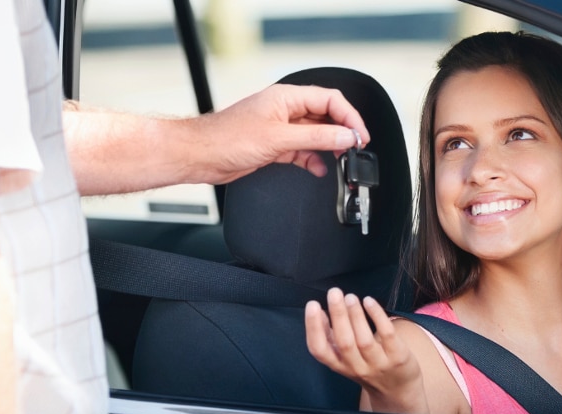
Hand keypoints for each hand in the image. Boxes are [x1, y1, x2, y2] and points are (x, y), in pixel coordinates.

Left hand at [184, 84, 368, 183]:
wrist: (201, 156)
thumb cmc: (227, 138)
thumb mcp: (279, 138)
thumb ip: (315, 138)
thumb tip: (344, 136)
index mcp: (287, 97)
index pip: (330, 100)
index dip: (349, 116)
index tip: (359, 135)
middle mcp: (285, 109)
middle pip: (325, 116)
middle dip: (341, 133)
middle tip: (354, 149)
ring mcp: (280, 128)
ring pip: (314, 135)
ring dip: (328, 148)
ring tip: (340, 161)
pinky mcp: (274, 145)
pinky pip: (302, 150)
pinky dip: (312, 160)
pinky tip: (318, 169)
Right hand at [305, 288, 426, 413]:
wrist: (397, 392)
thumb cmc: (367, 367)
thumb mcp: (345, 359)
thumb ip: (331, 338)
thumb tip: (319, 312)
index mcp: (339, 365)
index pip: (320, 350)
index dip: (314, 328)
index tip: (313, 305)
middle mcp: (357, 367)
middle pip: (344, 342)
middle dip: (338, 315)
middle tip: (334, 292)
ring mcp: (378, 364)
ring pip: (364, 340)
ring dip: (356, 315)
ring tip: (351, 297)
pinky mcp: (398, 357)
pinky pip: (387, 334)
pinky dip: (377, 316)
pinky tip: (369, 301)